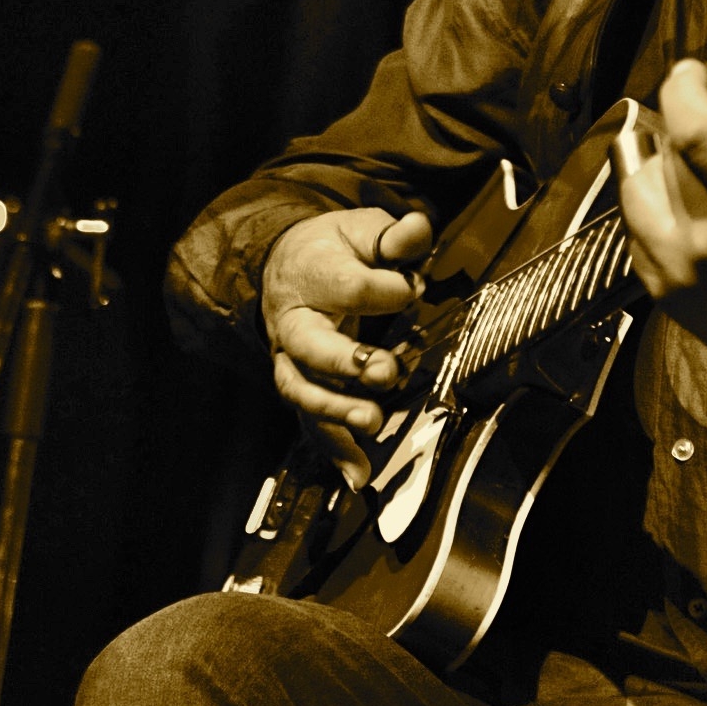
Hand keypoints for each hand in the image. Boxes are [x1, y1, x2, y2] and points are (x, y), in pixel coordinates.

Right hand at [261, 207, 433, 486]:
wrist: (289, 266)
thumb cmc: (336, 250)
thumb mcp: (366, 230)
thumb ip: (395, 236)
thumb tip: (416, 231)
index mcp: (311, 274)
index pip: (347, 286)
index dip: (387, 290)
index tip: (413, 287)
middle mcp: (293, 321)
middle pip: (308, 345)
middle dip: (345, 362)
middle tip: (384, 371)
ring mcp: (291, 359)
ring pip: (301, 389)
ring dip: (336, 410)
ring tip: (372, 423)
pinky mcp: (300, 387)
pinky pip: (310, 423)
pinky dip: (334, 451)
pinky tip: (359, 475)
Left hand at [616, 34, 706, 407]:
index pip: (695, 129)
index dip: (687, 85)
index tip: (696, 70)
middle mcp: (704, 247)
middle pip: (669, 150)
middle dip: (694, 123)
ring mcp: (675, 274)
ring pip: (639, 183)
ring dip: (667, 161)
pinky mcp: (660, 295)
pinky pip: (635, 225)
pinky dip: (658, 201)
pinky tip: (696, 205)